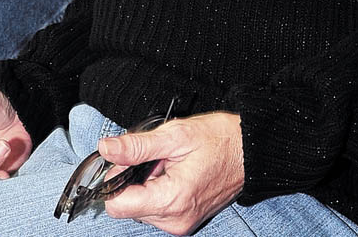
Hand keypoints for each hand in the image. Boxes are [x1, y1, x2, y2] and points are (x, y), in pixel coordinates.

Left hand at [100, 112, 243, 235]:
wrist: (250, 150)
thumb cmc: (219, 140)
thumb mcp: (175, 135)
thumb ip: (137, 146)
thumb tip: (106, 149)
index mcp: (171, 200)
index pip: (117, 205)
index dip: (115, 179)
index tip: (126, 160)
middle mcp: (174, 220)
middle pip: (128, 206)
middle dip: (134, 178)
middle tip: (157, 156)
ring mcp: (181, 223)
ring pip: (142, 207)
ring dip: (147, 183)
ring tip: (170, 162)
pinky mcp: (185, 220)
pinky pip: (158, 208)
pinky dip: (159, 189)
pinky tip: (176, 171)